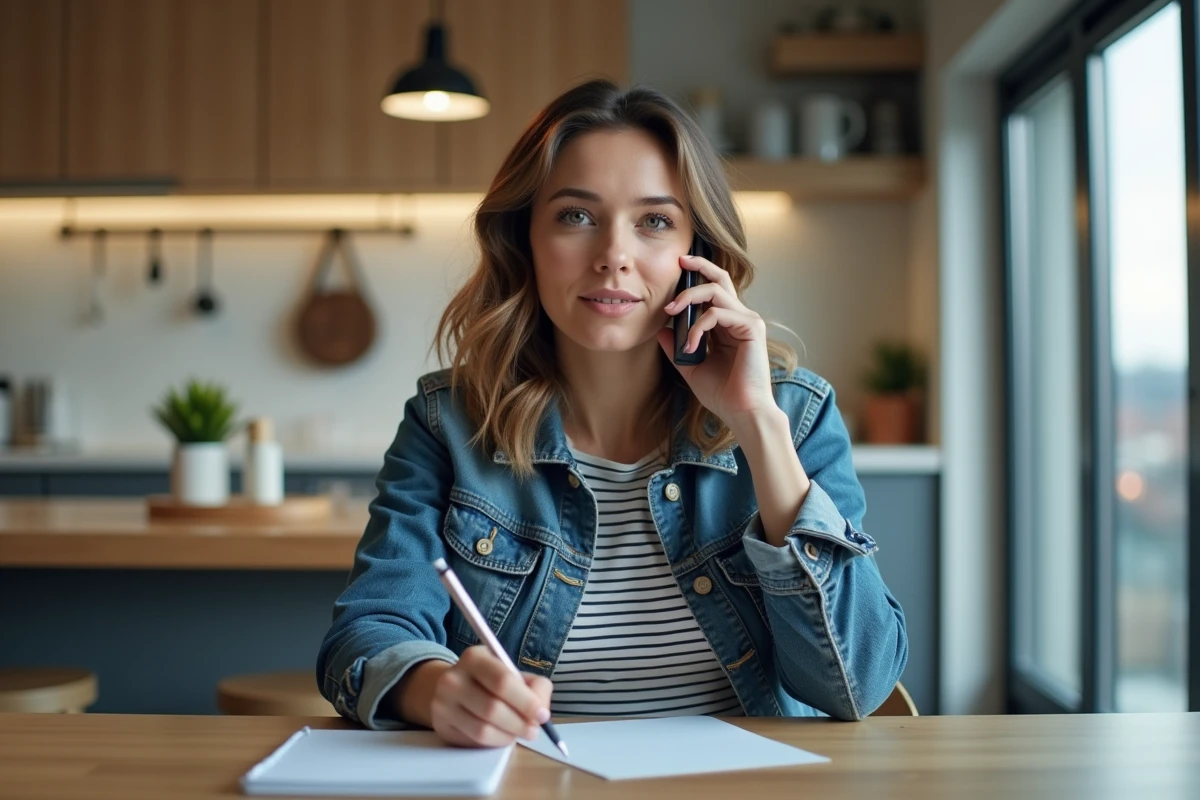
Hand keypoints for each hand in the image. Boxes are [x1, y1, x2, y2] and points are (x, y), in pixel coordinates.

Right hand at [429, 645, 553, 747]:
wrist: (451, 689)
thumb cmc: (490, 681)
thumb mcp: (512, 672)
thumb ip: (534, 686)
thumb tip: (541, 712)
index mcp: (474, 657)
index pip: (503, 681)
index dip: (526, 701)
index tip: (543, 715)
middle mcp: (453, 678)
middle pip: (492, 708)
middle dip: (520, 723)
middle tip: (534, 730)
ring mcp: (443, 703)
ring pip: (483, 729)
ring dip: (508, 735)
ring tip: (519, 733)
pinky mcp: (441, 725)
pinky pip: (473, 740)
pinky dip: (494, 742)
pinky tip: (501, 735)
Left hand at [656, 253, 777, 430]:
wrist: (742, 412)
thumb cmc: (722, 394)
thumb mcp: (691, 367)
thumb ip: (677, 348)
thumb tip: (660, 331)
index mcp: (728, 325)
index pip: (713, 290)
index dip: (696, 277)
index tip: (677, 269)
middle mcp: (740, 318)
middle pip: (720, 278)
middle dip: (699, 265)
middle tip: (679, 262)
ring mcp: (747, 321)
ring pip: (715, 291)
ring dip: (688, 299)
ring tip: (671, 312)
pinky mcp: (751, 328)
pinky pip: (717, 314)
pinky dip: (698, 327)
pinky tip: (690, 346)